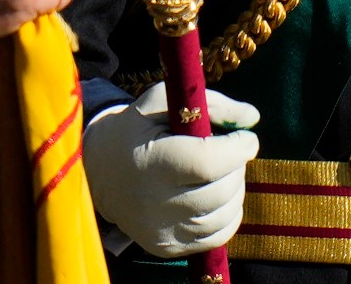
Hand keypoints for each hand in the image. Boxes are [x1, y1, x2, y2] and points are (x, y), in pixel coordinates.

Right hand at [83, 82, 260, 256]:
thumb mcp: (164, 102)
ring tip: (224, 173)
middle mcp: (152, 202)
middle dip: (237, 167)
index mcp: (150, 161)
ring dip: (235, 190)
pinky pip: (216, 237)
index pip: (210, 162)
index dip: (238, 148)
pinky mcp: (165, 247)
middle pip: (221, 190)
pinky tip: (219, 196)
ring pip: (223, 215)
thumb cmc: (137, 130)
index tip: (245, 137)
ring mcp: (159, 230)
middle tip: (231, 153)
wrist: (98, 172)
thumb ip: (212, 104)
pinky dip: (228, 215)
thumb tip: (252, 118)